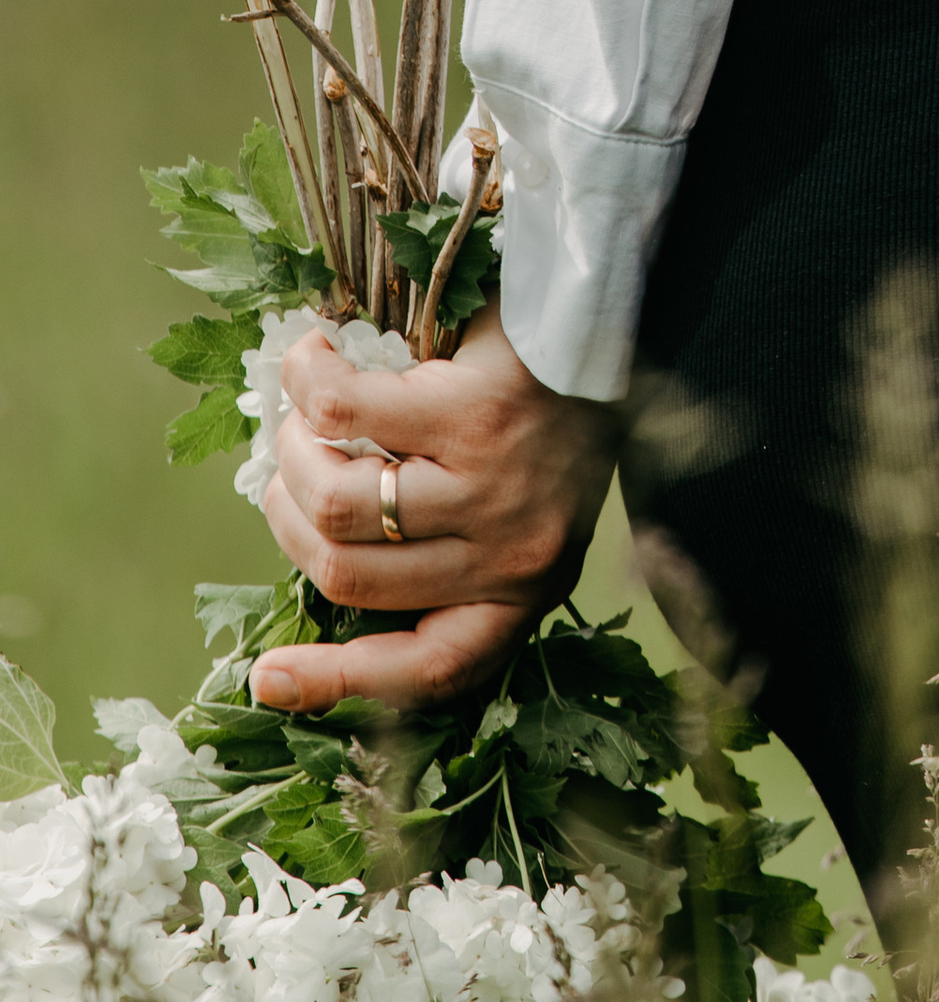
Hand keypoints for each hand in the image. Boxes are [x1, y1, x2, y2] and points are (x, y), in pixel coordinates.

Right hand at [252, 303, 618, 715]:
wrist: (608, 319)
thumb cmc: (554, 411)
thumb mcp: (516, 508)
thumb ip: (442, 548)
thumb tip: (322, 555)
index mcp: (523, 591)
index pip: (434, 667)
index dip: (340, 682)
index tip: (267, 679)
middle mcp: (514, 556)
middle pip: (346, 573)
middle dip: (291, 518)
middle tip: (291, 465)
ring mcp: (494, 489)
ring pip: (337, 503)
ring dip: (294, 454)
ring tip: (304, 416)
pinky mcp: (477, 414)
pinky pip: (345, 414)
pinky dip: (309, 384)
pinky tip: (313, 359)